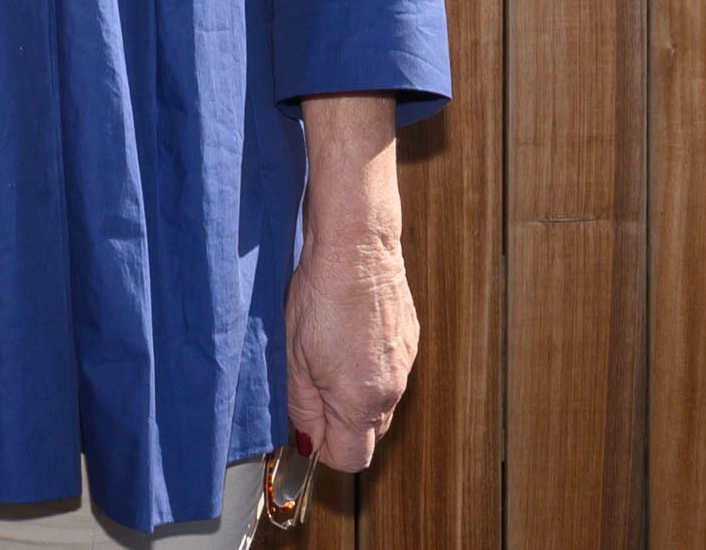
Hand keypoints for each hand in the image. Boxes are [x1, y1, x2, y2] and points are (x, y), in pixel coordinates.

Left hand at [287, 95, 416, 473]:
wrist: (357, 246)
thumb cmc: (320, 296)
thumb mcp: (294, 359)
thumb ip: (302, 408)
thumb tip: (306, 442)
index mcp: (361, 402)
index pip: (351, 459)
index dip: (324, 448)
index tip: (306, 426)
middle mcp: (391, 390)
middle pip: (369, 432)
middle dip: (341, 422)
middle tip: (312, 385)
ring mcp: (406, 363)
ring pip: (380, 400)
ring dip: (356, 392)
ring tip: (328, 352)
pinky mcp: (411, 338)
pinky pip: (391, 369)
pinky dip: (371, 364)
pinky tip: (350, 333)